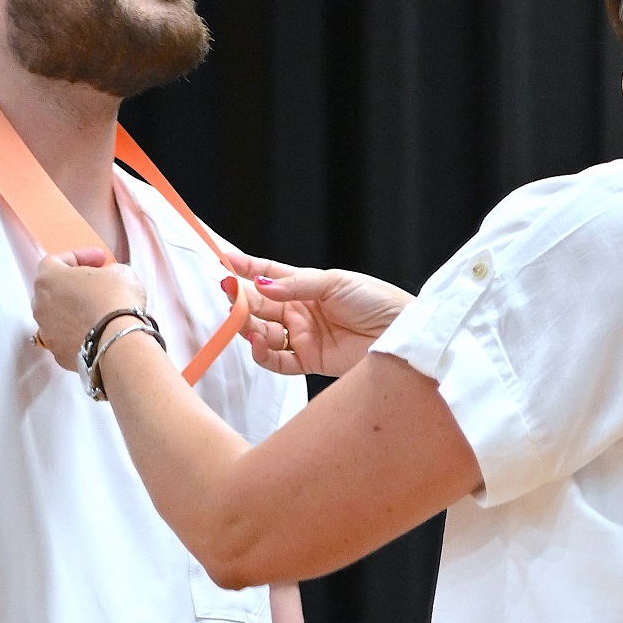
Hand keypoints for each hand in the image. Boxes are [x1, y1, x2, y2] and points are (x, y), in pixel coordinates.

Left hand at [32, 249, 150, 372]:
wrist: (119, 341)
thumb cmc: (114, 302)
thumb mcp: (119, 272)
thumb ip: (107, 271)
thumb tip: (109, 279)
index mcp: (48, 279)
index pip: (56, 261)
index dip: (80, 257)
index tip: (99, 260)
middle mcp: (41, 306)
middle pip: (52, 291)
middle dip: (73, 287)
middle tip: (96, 286)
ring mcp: (48, 333)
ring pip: (57, 318)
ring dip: (74, 313)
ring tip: (97, 313)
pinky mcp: (59, 354)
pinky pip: (66, 340)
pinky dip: (79, 335)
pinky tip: (97, 333)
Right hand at [223, 249, 413, 376]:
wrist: (400, 333)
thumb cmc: (376, 300)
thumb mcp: (335, 283)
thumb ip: (297, 285)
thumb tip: (261, 284)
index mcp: (307, 286)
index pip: (269, 274)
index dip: (246, 268)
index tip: (223, 261)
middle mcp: (301, 311)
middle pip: (261, 305)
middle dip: (241, 300)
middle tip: (227, 293)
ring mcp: (304, 336)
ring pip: (264, 333)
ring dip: (248, 327)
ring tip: (242, 321)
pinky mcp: (310, 361)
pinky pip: (277, 361)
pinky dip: (263, 353)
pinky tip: (256, 341)